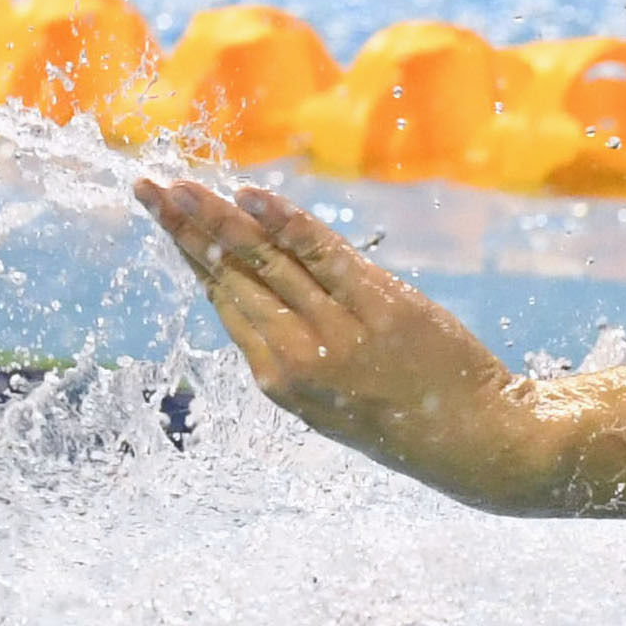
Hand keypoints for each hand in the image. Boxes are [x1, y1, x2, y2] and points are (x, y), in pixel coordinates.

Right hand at [134, 179, 556, 507]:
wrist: (477, 440)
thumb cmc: (410, 420)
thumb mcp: (336, 400)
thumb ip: (301, 352)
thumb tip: (271, 298)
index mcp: (279, 381)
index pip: (225, 302)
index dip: (193, 256)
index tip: (168, 219)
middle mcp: (297, 357)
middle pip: (231, 278)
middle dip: (186, 228)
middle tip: (149, 186)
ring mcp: (337, 333)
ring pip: (264, 264)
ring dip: (217, 218)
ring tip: (181, 184)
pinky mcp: (381, 311)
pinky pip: (323, 258)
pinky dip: (287, 224)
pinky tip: (251, 196)